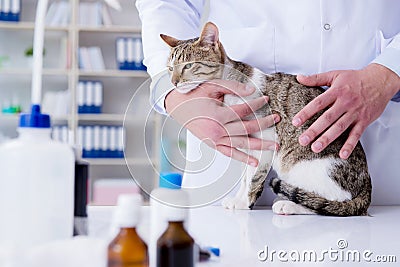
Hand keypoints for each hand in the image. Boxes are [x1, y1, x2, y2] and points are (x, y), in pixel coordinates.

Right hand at [165, 79, 279, 165]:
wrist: (176, 106)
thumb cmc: (193, 95)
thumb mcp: (212, 86)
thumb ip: (233, 87)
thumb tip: (252, 90)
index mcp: (218, 115)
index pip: (244, 110)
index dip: (257, 104)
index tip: (266, 99)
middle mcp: (218, 130)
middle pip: (247, 128)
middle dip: (264, 124)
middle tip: (277, 119)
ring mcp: (215, 140)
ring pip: (242, 143)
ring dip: (260, 145)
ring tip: (275, 146)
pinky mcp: (213, 145)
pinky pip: (230, 153)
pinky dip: (242, 158)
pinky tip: (254, 161)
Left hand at [293, 63, 399, 158]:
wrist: (380, 81)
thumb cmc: (355, 78)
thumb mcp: (335, 75)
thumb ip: (316, 78)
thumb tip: (299, 78)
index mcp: (336, 91)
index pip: (318, 103)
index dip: (306, 113)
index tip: (295, 122)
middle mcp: (345, 103)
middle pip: (327, 118)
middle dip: (314, 130)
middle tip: (302, 140)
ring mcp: (355, 113)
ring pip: (340, 127)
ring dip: (327, 139)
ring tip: (315, 148)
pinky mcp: (364, 121)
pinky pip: (356, 134)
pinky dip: (350, 145)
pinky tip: (342, 154)